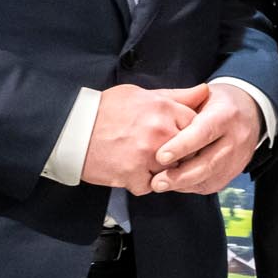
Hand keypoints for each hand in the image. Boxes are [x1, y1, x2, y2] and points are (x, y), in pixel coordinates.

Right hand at [81, 84, 201, 194]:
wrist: (72, 130)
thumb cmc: (105, 109)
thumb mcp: (141, 94)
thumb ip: (176, 96)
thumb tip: (206, 91)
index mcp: (163, 108)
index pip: (196, 125)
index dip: (190, 132)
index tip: (178, 135)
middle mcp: (159, 132)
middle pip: (188, 151)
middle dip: (179, 153)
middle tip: (161, 150)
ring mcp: (147, 156)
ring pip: (172, 171)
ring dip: (162, 169)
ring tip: (142, 159)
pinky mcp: (134, 176)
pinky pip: (151, 186)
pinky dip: (143, 181)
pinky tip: (130, 169)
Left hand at [150, 83, 263, 197]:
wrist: (249, 114)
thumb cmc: (216, 104)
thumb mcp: (202, 95)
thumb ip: (182, 103)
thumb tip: (157, 114)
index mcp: (226, 115)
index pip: (204, 132)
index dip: (182, 146)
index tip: (161, 156)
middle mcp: (236, 139)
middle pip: (209, 162)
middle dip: (181, 174)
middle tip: (156, 181)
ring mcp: (237, 159)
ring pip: (210, 177)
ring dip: (183, 184)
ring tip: (158, 186)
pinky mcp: (233, 173)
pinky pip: (210, 184)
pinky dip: (189, 186)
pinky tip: (173, 184)